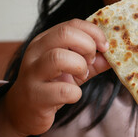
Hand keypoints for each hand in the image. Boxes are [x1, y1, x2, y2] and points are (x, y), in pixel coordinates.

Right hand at [0, 19, 109, 136]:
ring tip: (81, 76)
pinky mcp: (36, 96)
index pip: (71, 24)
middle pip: (65, 33)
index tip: (104, 47)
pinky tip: (72, 95)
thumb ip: (92, 62)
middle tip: (90, 61)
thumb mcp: (72, 70)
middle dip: (87, 46)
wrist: (23, 112)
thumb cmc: (50, 86)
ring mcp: (33, 74)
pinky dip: (75, 93)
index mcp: (44, 41)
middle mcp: (35, 52)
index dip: (93, 33)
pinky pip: (63, 90)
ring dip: (79, 66)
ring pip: (59, 57)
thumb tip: (114, 57)